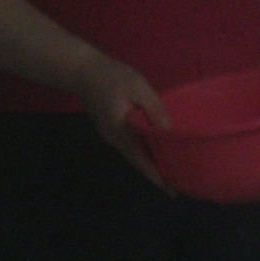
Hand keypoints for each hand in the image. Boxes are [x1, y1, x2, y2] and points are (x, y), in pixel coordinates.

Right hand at [71, 53, 169, 189]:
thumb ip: (153, 108)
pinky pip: (131, 143)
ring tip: (171, 170)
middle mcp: (114, 138)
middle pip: (138, 161)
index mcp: (120, 132)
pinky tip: (157, 149)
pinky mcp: (111, 126)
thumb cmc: (111, 76)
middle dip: (157, 173)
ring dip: (151, 162)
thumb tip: (167, 129)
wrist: (82, 70)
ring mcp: (111, 133)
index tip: (170, 190)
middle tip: (178, 185)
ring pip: (134, 153)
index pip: (140, 160)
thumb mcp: (137, 87)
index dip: (156, 176)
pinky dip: (145, 150)